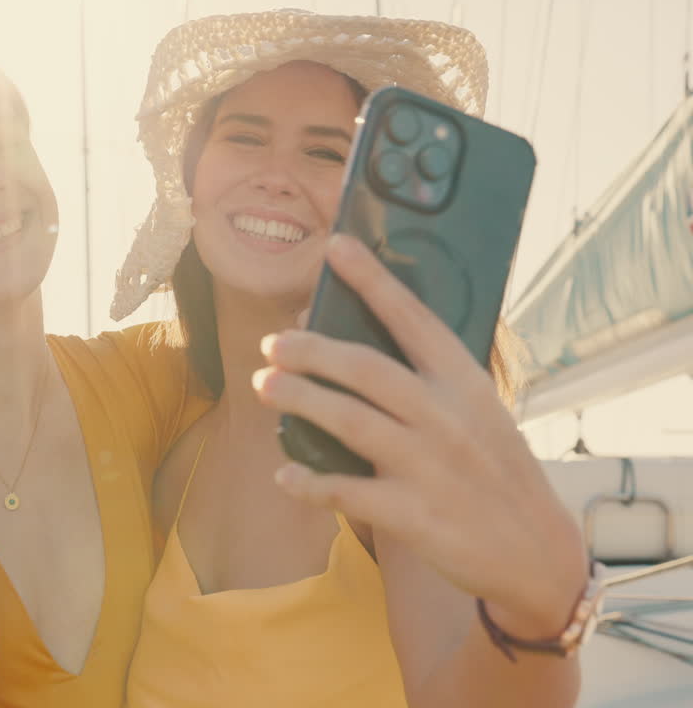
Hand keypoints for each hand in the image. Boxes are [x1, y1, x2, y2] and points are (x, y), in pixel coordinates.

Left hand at [254, 234, 587, 637]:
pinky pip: (348, 492)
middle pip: (367, 369)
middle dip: (312, 350)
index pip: (413, 319)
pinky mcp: (415, 515)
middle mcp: (447, 417)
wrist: (535, 552)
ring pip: (351, 421)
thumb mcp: (477, 413)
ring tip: (264, 384)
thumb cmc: (493, 471)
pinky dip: (310, 482)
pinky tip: (284, 473)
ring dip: (301, 399)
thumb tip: (346, 347)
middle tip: (271, 342)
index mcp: (465, 383)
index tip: (336, 246)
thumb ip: (425, 382)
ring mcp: (431, 467)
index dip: (372, 281)